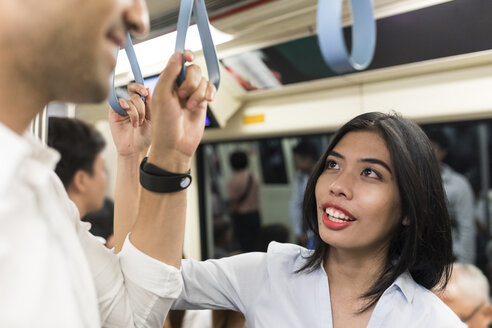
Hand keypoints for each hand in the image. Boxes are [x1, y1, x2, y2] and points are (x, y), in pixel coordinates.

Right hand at [109, 83, 151, 157]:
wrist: (135, 150)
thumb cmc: (144, 137)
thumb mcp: (151, 118)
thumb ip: (149, 104)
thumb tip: (147, 88)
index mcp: (140, 105)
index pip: (138, 90)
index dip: (140, 87)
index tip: (145, 93)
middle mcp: (130, 105)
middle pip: (132, 91)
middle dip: (140, 98)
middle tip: (143, 100)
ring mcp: (121, 109)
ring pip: (129, 99)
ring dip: (136, 111)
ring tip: (137, 124)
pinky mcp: (114, 113)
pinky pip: (118, 103)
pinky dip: (124, 105)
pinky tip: (126, 110)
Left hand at [148, 51, 215, 171]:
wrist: (176, 145)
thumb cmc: (164, 124)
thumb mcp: (162, 96)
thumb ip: (169, 74)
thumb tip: (178, 55)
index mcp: (166, 82)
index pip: (177, 61)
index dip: (184, 56)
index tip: (188, 57)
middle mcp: (179, 86)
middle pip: (193, 69)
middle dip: (190, 82)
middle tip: (182, 96)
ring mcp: (191, 94)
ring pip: (202, 80)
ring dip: (198, 93)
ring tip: (190, 107)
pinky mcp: (202, 102)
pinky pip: (210, 89)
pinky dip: (209, 93)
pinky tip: (207, 101)